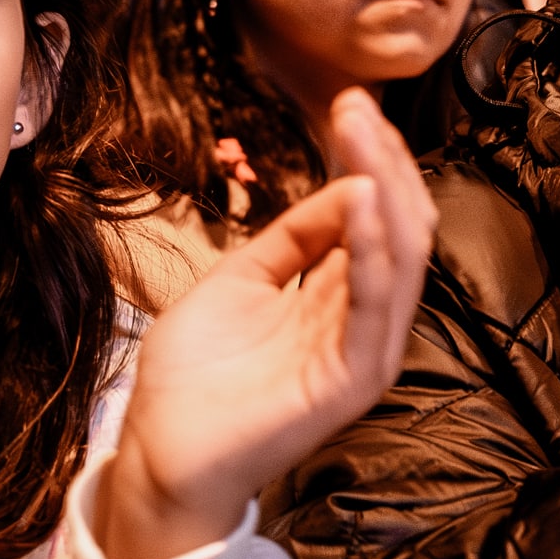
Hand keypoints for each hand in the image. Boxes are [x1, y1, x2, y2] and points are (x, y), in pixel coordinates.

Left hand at [97, 89, 436, 558]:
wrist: (158, 452)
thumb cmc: (193, 378)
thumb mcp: (240, 281)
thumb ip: (292, 239)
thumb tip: (344, 185)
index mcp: (340, 299)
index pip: (377, 218)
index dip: (368, 161)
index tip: (348, 106)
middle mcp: (362, 322)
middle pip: (398, 230)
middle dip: (383, 163)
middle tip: (357, 110)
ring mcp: (362, 352)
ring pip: (401, 260)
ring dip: (386, 191)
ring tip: (363, 138)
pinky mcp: (352, 381)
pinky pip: (377, 309)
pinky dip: (374, 253)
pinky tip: (362, 204)